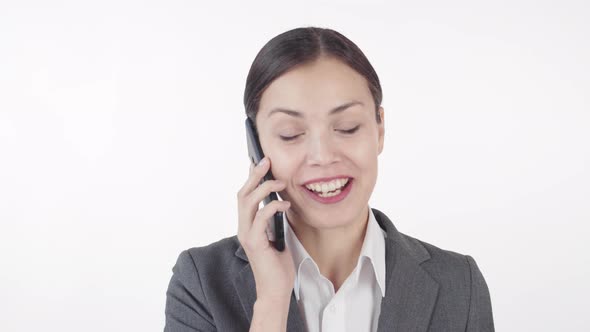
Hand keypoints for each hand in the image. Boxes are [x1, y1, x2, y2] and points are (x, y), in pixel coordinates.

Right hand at [237, 157, 294, 301]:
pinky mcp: (255, 243)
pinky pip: (261, 218)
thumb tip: (280, 200)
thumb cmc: (278, 264)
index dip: (250, 177)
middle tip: (266, 161)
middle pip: (242, 194)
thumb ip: (273, 220)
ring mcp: (247, 235)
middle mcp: (243, 228)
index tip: (258, 161)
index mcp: (247, 225)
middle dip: (254, 175)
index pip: (245, 196)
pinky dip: (273, 207)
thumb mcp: (277, 235)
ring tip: (280, 182)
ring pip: (248, 202)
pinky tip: (286, 205)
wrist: (275, 289)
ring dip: (264, 188)